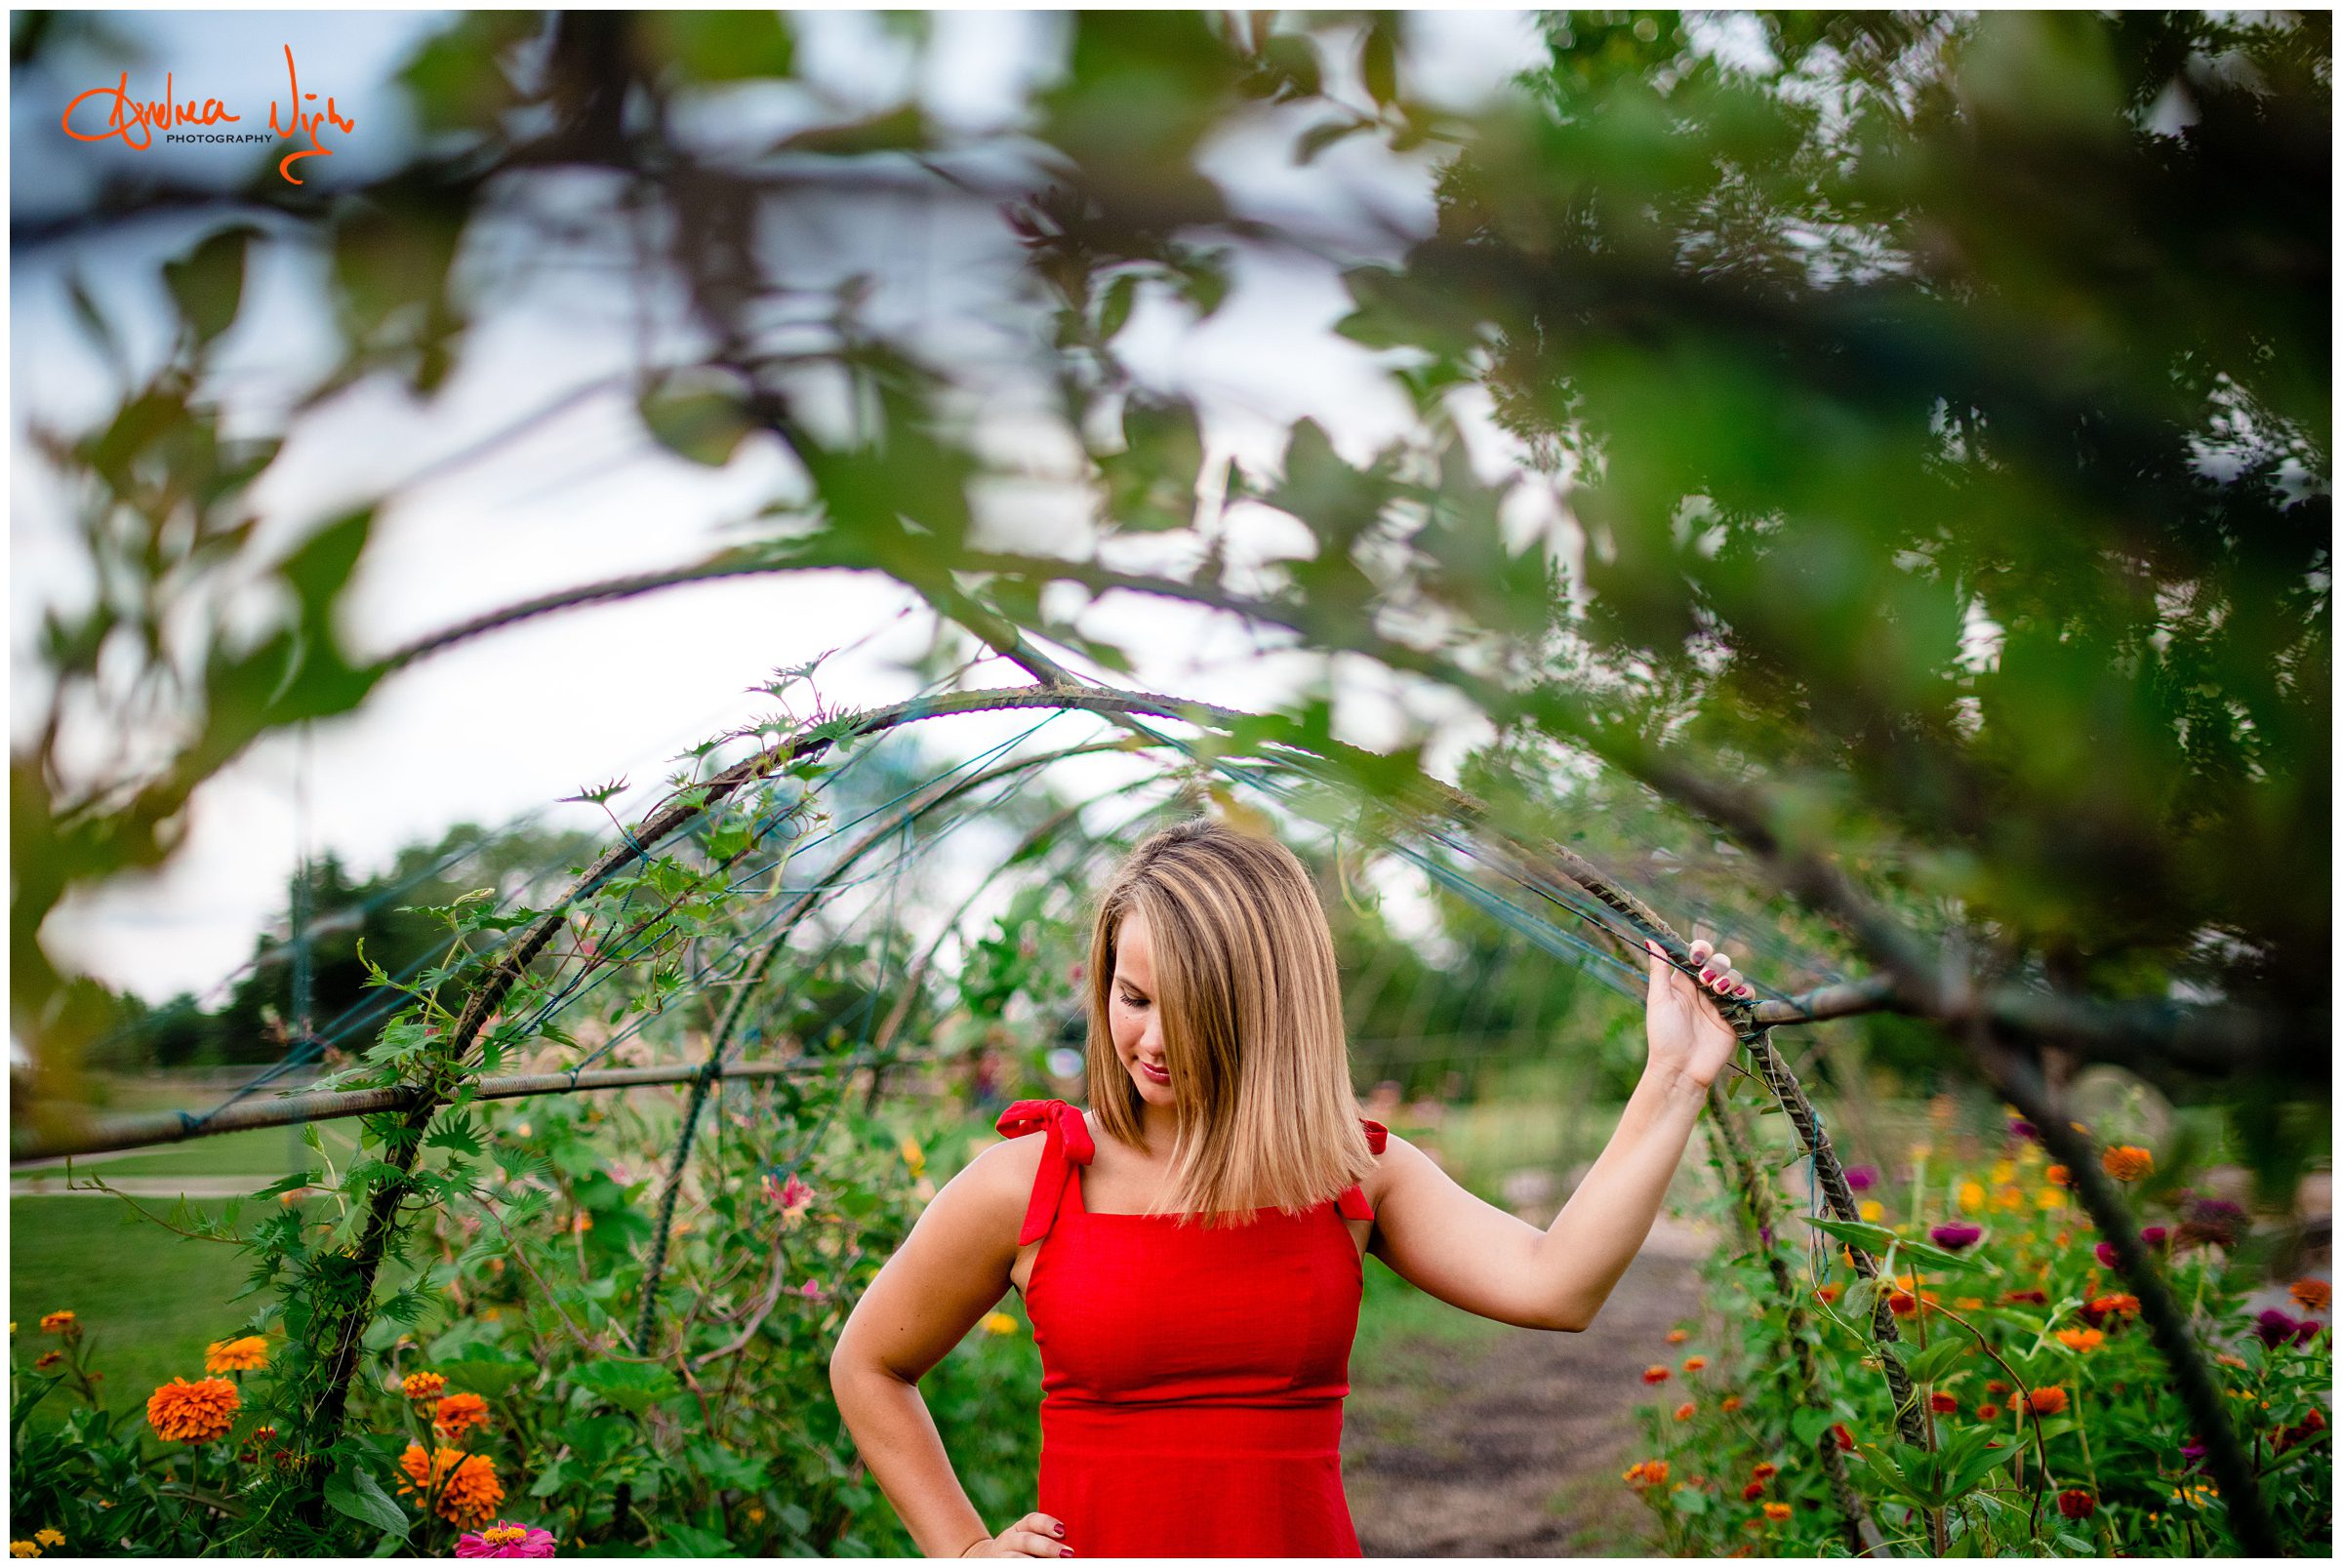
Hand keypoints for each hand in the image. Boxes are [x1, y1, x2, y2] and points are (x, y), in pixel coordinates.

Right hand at [959, 1512, 1071, 1556]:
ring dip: (1033, 1564)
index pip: (1032, 1521)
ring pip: (1016, 1559)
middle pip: (1027, 1541)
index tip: (1063, 1531)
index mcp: (1019, 1529)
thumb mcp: (1027, 1539)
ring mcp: (1002, 1557)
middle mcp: (1009, 1541)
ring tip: (1054, 1567)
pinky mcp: (998, 1567)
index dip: (1047, 1523)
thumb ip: (1046, 1540)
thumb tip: (1071, 1550)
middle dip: (1048, 1547)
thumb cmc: (1020, 1551)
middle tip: (1069, 1554)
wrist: (985, 1559)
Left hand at [1643, 937, 1747, 1090]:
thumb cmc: (1664, 1036)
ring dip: (1729, 978)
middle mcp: (1703, 989)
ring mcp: (1720, 1003)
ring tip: (1718, 991)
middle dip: (1716, 965)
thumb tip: (1651, 938)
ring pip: (1734, 976)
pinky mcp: (1735, 1017)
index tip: (1697, 956)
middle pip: (1719, 962)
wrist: (1681, 1069)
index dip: (1700, 950)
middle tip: (1706, 981)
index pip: (1697, 956)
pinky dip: (1745, 991)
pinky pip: (1747, 995)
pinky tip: (1736, 996)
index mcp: (1683, 982)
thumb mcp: (1659, 999)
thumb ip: (1658, 969)